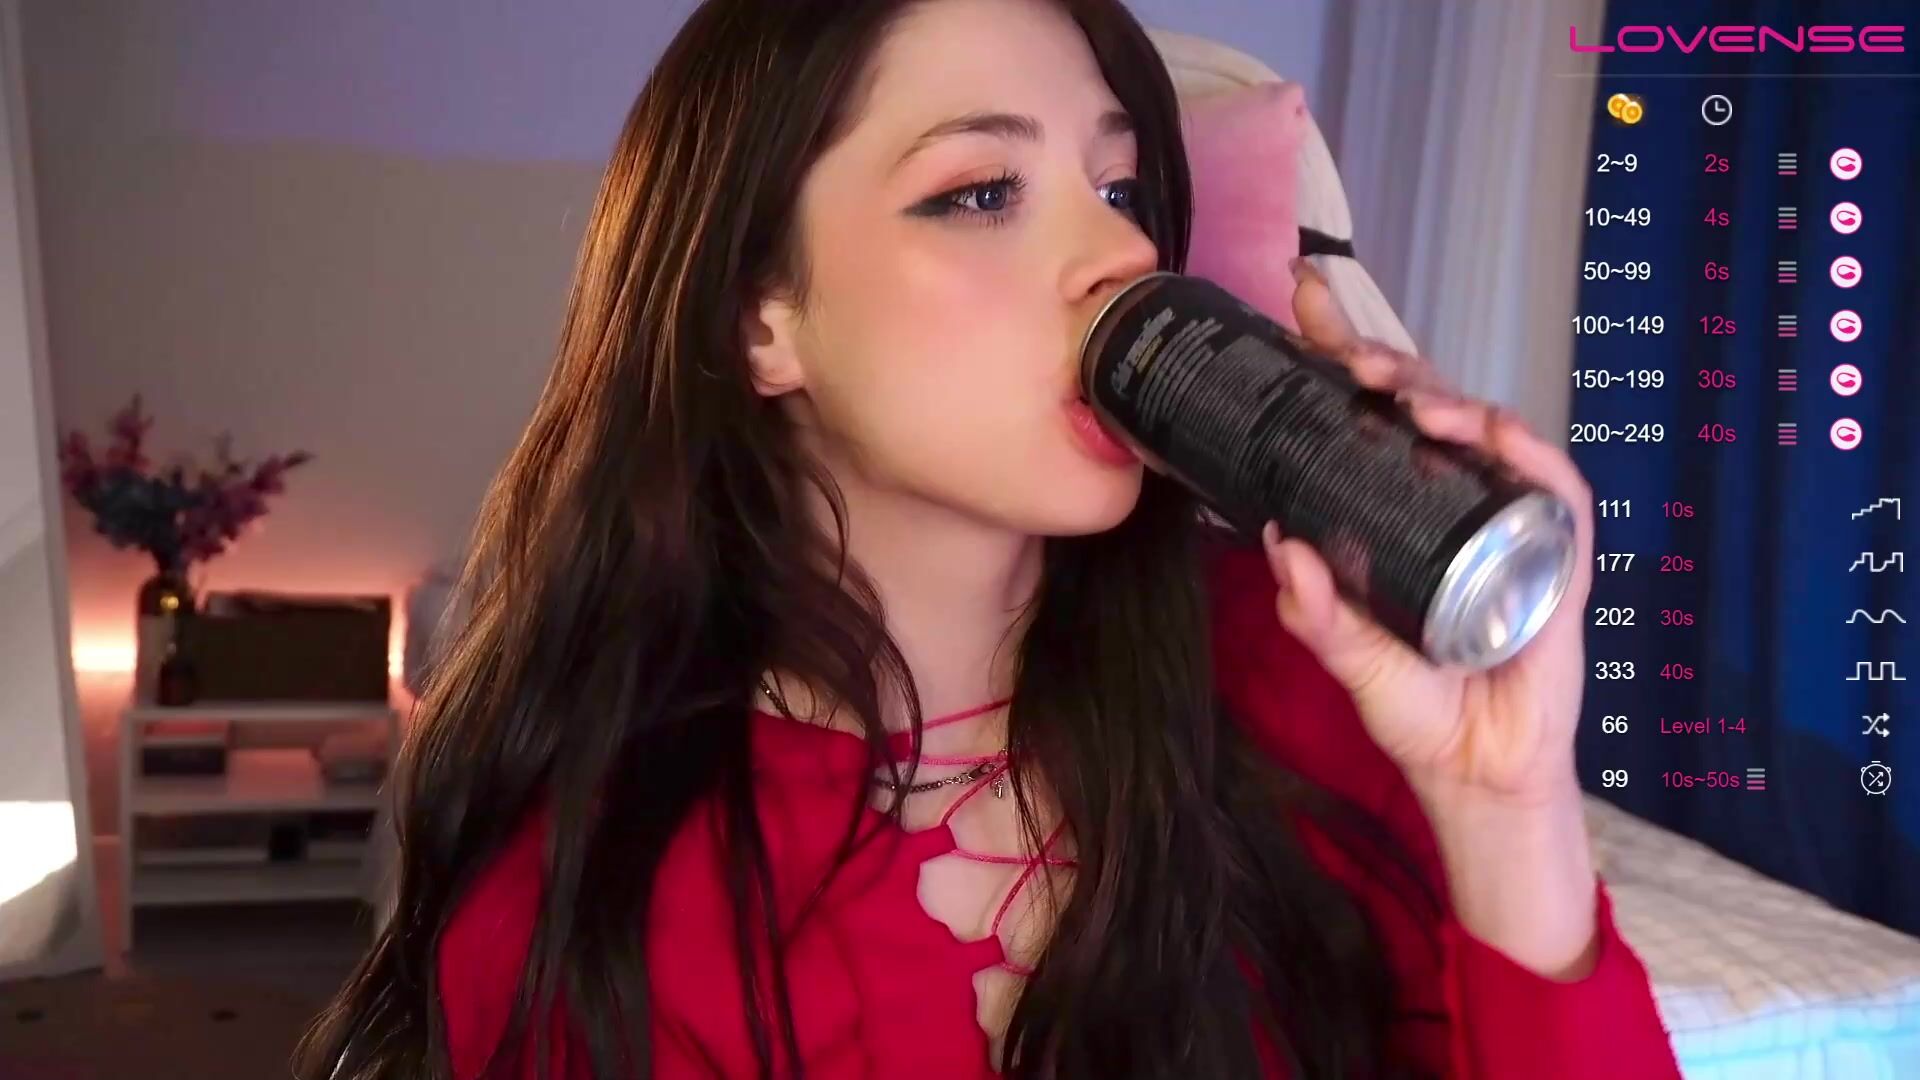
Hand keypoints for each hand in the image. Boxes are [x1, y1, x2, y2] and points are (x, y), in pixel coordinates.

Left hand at [1264, 259, 1594, 806]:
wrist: (1480, 770)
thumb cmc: (1420, 706)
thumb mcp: (1349, 658)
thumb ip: (1315, 613)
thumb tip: (1278, 543)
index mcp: (1398, 509)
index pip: (1369, 418)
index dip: (1341, 352)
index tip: (1301, 300)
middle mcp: (1452, 500)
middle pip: (1424, 407)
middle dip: (1385, 361)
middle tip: (1342, 349)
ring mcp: (1509, 519)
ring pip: (1484, 429)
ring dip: (1443, 398)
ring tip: (1398, 394)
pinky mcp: (1559, 551)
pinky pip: (1553, 484)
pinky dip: (1524, 450)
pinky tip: (1488, 431)